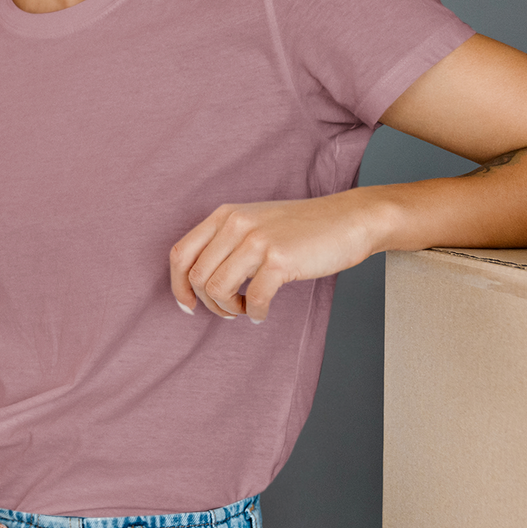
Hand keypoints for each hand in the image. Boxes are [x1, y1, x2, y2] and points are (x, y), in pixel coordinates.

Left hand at [170, 193, 386, 321]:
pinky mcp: (280, 259)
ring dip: (229, 309)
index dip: (178, 285)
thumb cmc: (303, 228)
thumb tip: (199, 283)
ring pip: (218, 290)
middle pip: (197, 277)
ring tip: (245, 309)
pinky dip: (254, 313)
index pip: (180, 253)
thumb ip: (226, 243)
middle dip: (208, 303)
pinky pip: (252, 298)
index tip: (188, 305)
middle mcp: (236, 224)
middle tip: (229, 310)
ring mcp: (257, 240)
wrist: (349, 219)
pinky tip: (261, 312)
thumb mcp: (255, 222)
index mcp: (225, 215)